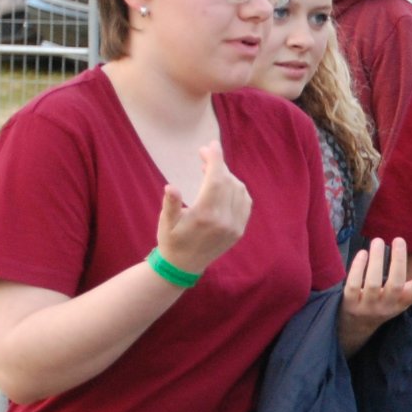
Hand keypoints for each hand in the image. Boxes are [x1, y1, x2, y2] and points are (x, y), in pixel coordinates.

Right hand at [156, 142, 250, 273]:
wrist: (183, 266)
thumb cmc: (171, 241)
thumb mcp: (166, 223)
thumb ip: (170, 204)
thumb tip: (170, 186)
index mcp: (205, 216)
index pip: (216, 180)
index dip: (215, 159)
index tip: (211, 144)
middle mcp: (224, 220)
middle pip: (228, 181)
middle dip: (218, 164)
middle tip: (204, 155)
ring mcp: (235, 226)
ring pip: (239, 190)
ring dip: (227, 176)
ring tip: (210, 170)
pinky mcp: (239, 230)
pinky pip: (245, 202)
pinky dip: (237, 189)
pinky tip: (224, 185)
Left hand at [339, 236, 411, 353]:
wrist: (357, 326)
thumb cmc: (384, 304)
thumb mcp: (402, 297)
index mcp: (401, 304)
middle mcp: (386, 307)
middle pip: (395, 286)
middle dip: (398, 262)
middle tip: (399, 239)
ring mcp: (367, 307)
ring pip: (373, 284)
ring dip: (376, 261)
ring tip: (378, 241)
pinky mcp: (350, 304)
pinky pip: (354, 285)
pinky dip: (358, 268)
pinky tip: (362, 253)